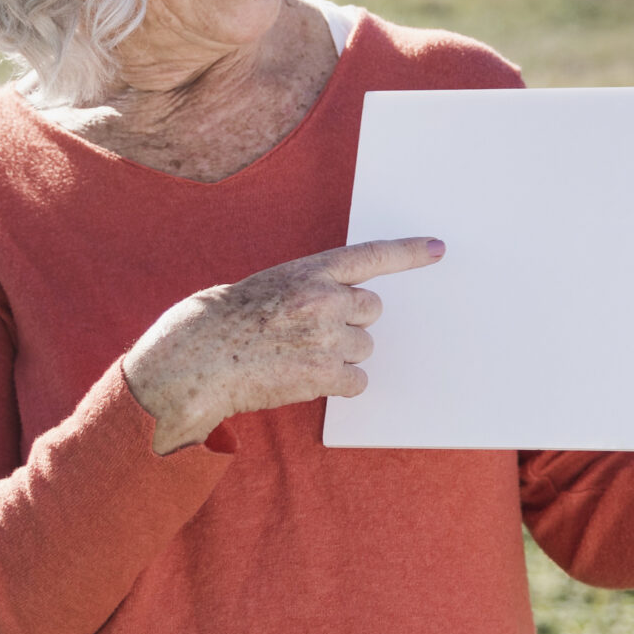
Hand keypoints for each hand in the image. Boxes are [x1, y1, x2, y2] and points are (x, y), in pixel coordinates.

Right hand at [123, 237, 444, 452]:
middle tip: (312, 333)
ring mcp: (326, 337)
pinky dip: (337, 384)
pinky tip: (304, 379)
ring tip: (298, 357)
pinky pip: (356, 380)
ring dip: (341, 356)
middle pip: (372, 311)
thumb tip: (346, 305)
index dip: (408, 253)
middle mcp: (324, 299)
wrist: (196, 360)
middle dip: (351, 323)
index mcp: (310, 271)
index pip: (371, 256)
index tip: (437, 249)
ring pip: (363, 348)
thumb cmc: (225, 322)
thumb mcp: (271, 286)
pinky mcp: (324, 374)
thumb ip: (311, 288)